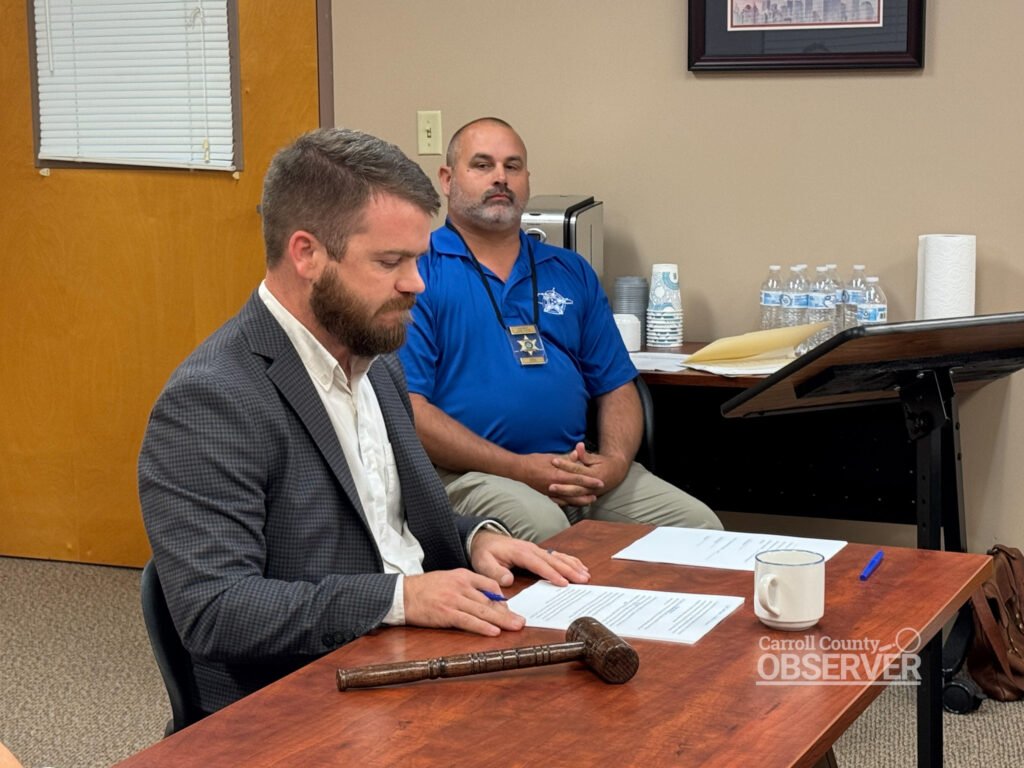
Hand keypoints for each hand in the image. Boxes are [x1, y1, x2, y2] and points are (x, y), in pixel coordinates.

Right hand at [403, 568, 525, 636]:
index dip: (502, 599)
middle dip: (507, 613)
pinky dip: (483, 627)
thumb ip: (466, 587)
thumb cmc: (424, 589)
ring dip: (502, 621)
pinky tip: (494, 632)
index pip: (490, 585)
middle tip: (521, 621)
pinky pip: (468, 621)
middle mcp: (461, 585)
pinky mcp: (446, 613)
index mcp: (463, 575)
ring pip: (483, 611)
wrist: (402, 594)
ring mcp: (454, 599)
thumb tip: (486, 600)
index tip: (509, 610)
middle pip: (490, 601)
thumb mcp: (448, 579)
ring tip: (515, 627)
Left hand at [470, 531, 590, 588]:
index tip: (563, 583)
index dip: (551, 573)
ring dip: (572, 565)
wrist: (484, 539)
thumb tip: (508, 581)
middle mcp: (531, 549)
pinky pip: (557, 555)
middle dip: (569, 570)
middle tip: (583, 580)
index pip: (538, 564)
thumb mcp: (483, 563)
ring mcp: (536, 549)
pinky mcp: (539, 552)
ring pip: (558, 557)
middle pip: (553, 560)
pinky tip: (580, 566)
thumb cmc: (485, 553)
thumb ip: (494, 572)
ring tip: (585, 574)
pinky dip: (570, 560)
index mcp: (520, 552)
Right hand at [515, 451, 603, 505]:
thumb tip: (578, 454)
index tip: (600, 483)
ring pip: (569, 499)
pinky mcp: (547, 495)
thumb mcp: (552, 457)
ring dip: (580, 501)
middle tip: (598, 494)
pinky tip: (574, 503)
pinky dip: (569, 503)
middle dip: (588, 493)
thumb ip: (566, 458)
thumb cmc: (535, 461)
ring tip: (590, 500)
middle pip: (576, 492)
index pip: (578, 479)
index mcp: (558, 475)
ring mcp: (551, 492)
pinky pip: (560, 501)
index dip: (590, 481)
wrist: (519, 469)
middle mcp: (555, 486)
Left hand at [550, 442, 630, 498]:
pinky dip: (565, 501)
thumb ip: (585, 454)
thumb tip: (579, 445)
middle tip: (550, 485)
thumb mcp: (595, 458)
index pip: (577, 469)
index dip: (565, 465)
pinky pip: (575, 502)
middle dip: (562, 487)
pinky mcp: (587, 498)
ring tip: (550, 494)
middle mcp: (593, 486)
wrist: (616, 474)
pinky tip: (555, 500)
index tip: (554, 461)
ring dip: (563, 496)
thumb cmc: (603, 464)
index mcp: (594, 474)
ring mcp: (590, 494)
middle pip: (575, 487)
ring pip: (575, 497)